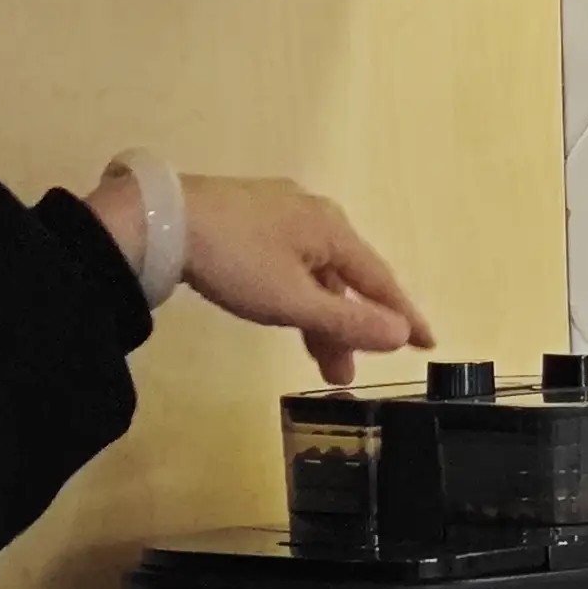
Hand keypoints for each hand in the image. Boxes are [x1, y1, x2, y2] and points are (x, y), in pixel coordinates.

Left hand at [102, 167, 433, 384]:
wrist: (160, 221)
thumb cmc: (235, 261)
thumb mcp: (293, 301)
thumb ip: (348, 322)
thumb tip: (401, 333)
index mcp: (332, 229)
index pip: (380, 279)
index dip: (403, 316)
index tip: (427, 344)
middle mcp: (313, 214)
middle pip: (346, 279)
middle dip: (349, 330)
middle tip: (346, 375)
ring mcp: (279, 212)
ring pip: (314, 273)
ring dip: (320, 318)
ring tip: (318, 361)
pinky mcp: (248, 217)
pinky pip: (290, 263)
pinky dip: (297, 297)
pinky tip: (286, 314)